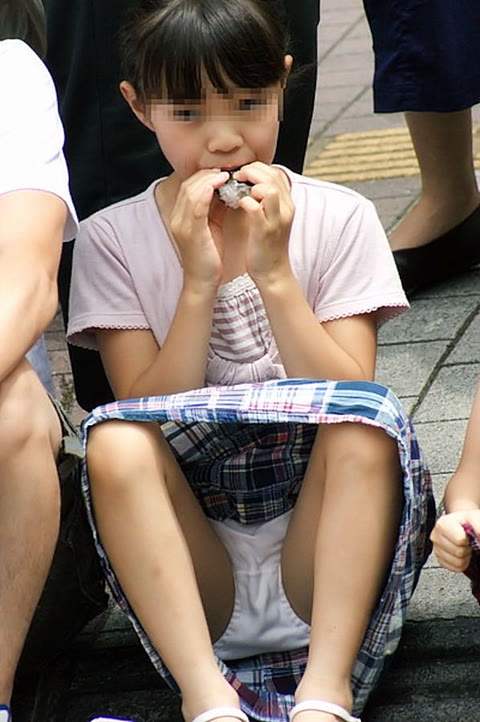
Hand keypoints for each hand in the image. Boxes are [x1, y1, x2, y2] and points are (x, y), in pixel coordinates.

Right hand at [169, 169, 228, 288]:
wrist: (202, 282)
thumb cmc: (209, 258)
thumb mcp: (211, 228)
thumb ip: (214, 209)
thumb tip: (226, 191)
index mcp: (180, 217)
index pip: (188, 187)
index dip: (204, 176)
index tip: (222, 172)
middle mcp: (177, 218)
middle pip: (188, 185)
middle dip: (207, 174)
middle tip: (226, 170)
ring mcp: (181, 225)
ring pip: (191, 191)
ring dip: (209, 179)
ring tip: (225, 174)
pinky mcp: (190, 231)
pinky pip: (197, 204)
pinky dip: (208, 190)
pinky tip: (221, 184)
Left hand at [235, 163, 293, 282]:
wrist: (272, 272)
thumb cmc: (267, 246)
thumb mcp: (272, 218)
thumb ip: (266, 201)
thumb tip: (251, 185)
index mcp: (286, 204)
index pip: (276, 173)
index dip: (258, 169)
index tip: (244, 174)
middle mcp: (285, 209)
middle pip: (273, 176)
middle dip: (252, 171)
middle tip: (238, 178)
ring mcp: (276, 220)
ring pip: (269, 189)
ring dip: (251, 184)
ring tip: (239, 190)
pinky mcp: (264, 231)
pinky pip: (256, 208)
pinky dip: (245, 202)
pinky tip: (238, 205)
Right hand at [430, 509, 479, 571]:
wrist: (463, 526)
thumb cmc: (468, 522)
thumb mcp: (475, 518)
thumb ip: (478, 527)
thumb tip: (478, 540)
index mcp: (442, 524)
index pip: (459, 539)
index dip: (468, 538)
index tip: (468, 534)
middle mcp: (436, 537)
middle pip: (458, 552)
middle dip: (467, 548)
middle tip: (467, 541)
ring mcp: (437, 549)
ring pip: (458, 562)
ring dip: (465, 556)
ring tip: (464, 546)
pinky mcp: (440, 560)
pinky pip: (456, 568)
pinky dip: (462, 563)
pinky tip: (461, 554)